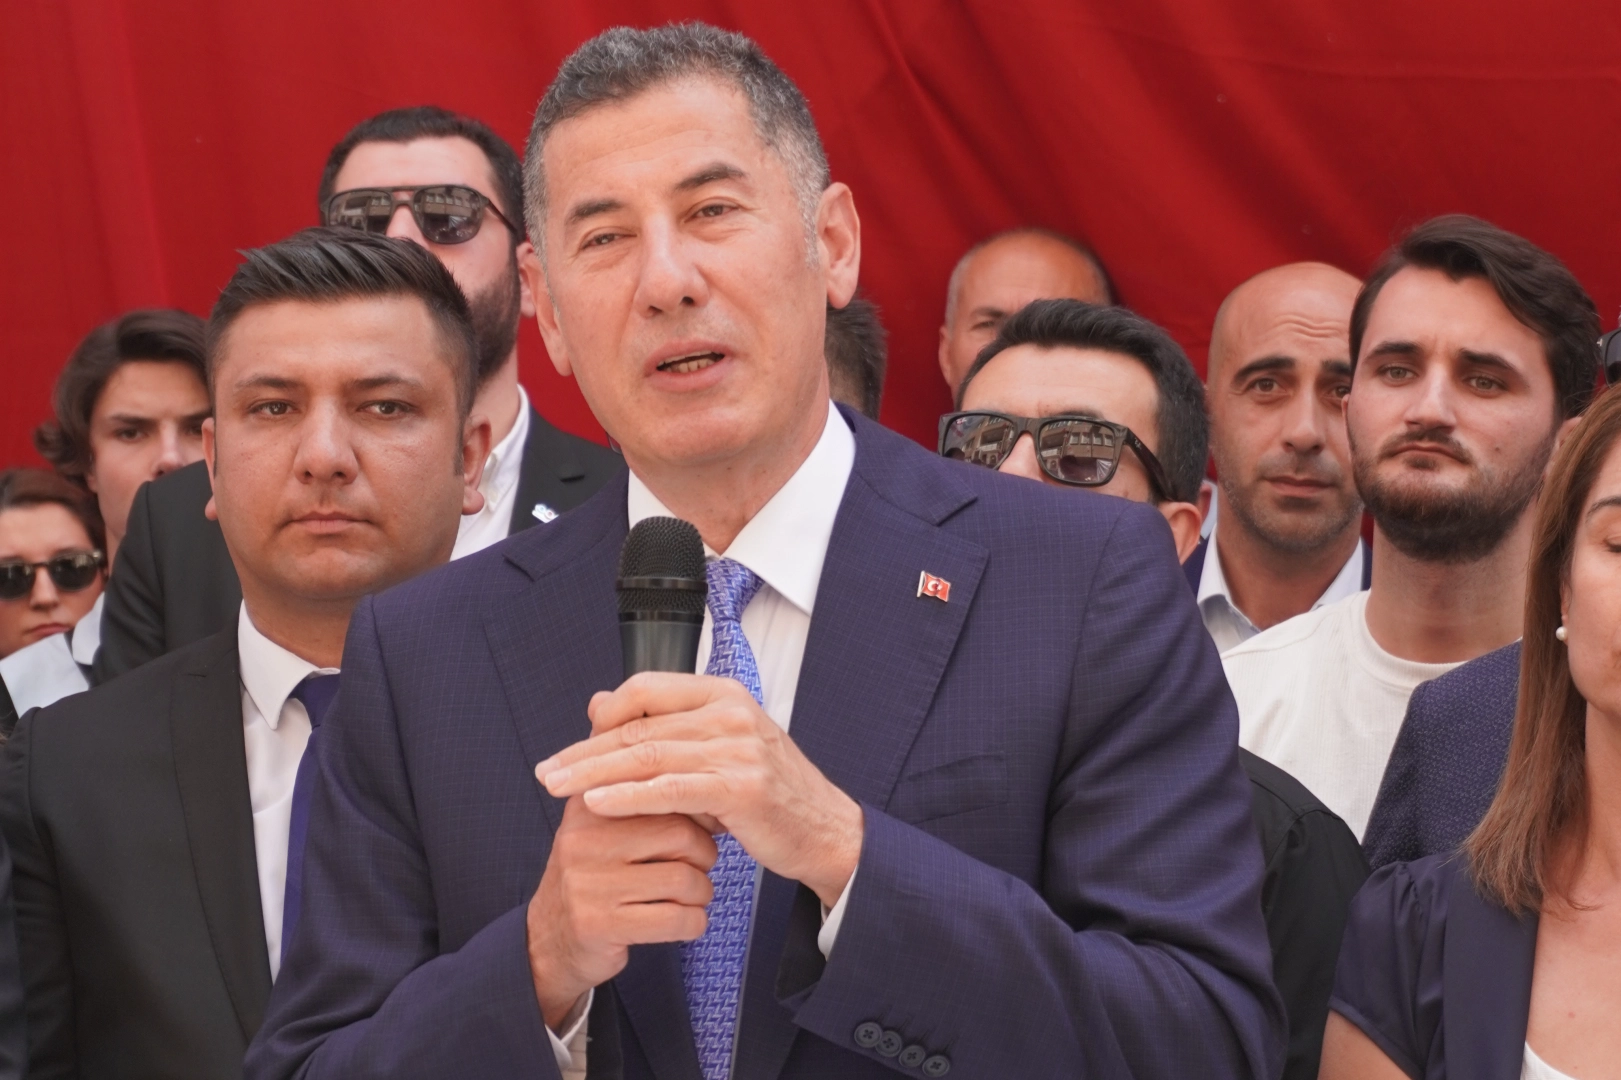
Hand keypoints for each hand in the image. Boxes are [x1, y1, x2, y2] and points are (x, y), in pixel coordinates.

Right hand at [525, 794, 716, 1028]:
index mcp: (589, 804)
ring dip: (702, 893)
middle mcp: (585, 839)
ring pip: (684, 880)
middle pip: (682, 835)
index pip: (664, 792)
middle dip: (704, 856)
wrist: (549, 941)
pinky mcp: (600, 925)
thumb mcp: (602, 827)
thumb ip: (640, 799)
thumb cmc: (594, 879)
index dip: (698, 814)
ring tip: (692, 897)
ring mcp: (590, 884)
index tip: (703, 830)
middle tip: (699, 868)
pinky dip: (694, 922)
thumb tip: (698, 781)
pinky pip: (675, 920)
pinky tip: (686, 922)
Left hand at [535, 672, 864, 908]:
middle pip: (639, 726)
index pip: (647, 688)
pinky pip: (670, 790)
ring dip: (594, 774)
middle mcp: (730, 713)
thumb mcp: (716, 749)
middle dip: (586, 751)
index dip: (604, 714)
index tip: (572, 745)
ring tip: (557, 788)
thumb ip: (663, 727)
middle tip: (546, 771)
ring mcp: (738, 748)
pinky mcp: (739, 788)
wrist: (824, 831)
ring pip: (648, 756)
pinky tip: (596, 804)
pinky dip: (628, 797)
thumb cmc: (767, 794)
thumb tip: (599, 703)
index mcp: (724, 694)